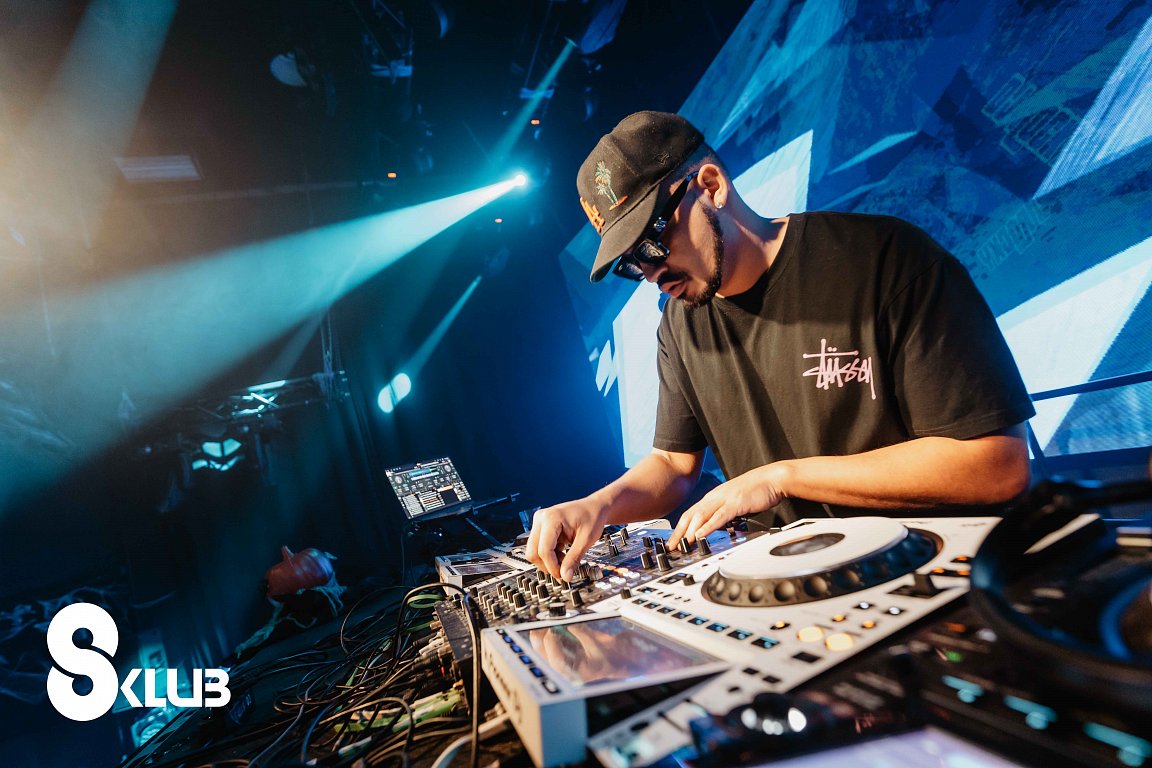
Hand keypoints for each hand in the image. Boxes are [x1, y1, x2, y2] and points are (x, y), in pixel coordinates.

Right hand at [526, 498, 608, 581]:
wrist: (594, 507)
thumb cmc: (592, 517)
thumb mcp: (586, 539)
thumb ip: (574, 558)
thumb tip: (566, 577)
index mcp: (551, 518)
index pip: (544, 550)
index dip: (552, 567)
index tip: (563, 576)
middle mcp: (541, 518)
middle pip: (533, 552)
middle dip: (547, 565)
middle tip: (563, 571)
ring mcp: (539, 522)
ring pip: (533, 551)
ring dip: (548, 561)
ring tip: (565, 559)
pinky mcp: (541, 527)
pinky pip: (538, 547)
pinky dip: (549, 555)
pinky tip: (562, 553)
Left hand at [667, 464, 788, 548]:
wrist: (772, 479)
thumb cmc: (756, 491)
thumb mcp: (734, 504)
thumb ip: (723, 514)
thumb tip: (715, 528)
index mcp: (713, 498)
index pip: (691, 514)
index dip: (679, 528)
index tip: (673, 541)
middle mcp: (715, 497)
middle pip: (690, 516)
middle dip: (679, 533)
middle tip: (670, 547)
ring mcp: (724, 499)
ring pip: (701, 516)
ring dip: (690, 532)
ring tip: (682, 545)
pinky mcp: (735, 503)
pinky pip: (718, 516)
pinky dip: (708, 526)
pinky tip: (700, 535)